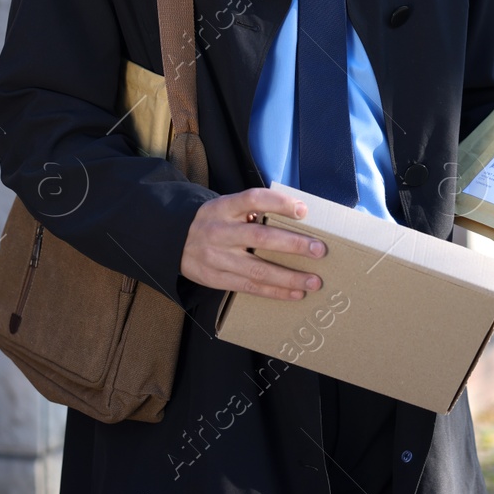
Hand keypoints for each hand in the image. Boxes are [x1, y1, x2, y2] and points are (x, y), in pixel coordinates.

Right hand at [180, 188, 327, 299]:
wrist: (174, 242)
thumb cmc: (214, 222)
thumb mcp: (225, 206)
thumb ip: (252, 209)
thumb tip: (297, 215)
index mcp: (223, 207)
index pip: (252, 199)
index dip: (278, 203)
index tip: (303, 210)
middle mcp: (219, 231)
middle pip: (259, 237)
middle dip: (293, 244)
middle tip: (319, 250)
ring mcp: (216, 258)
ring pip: (257, 270)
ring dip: (289, 277)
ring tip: (314, 280)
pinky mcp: (216, 279)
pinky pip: (250, 287)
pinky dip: (275, 292)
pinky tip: (295, 293)